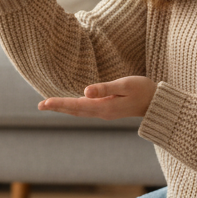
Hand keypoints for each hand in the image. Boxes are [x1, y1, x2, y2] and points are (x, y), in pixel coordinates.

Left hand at [38, 76, 157, 119]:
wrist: (156, 103)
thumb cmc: (143, 90)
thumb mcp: (125, 85)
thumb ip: (105, 88)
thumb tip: (85, 91)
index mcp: (104, 107)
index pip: (77, 105)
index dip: (60, 103)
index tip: (44, 103)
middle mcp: (102, 112)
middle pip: (75, 110)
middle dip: (57, 107)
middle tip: (40, 105)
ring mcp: (105, 112)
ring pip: (79, 111)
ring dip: (64, 108)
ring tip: (49, 105)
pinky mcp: (108, 109)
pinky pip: (86, 110)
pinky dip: (74, 107)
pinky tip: (69, 105)